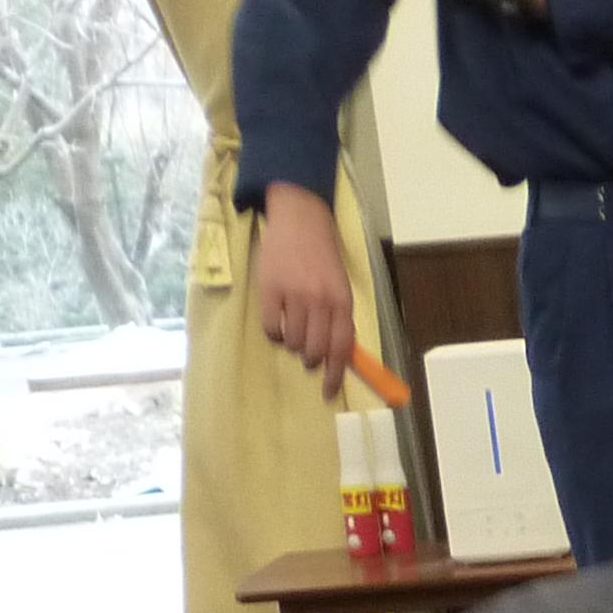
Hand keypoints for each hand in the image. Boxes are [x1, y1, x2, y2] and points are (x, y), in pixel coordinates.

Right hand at [249, 180, 353, 396]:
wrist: (300, 219)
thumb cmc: (323, 255)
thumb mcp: (340, 285)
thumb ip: (339, 316)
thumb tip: (338, 354)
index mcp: (342, 301)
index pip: (341, 347)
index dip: (335, 374)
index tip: (328, 392)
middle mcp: (320, 300)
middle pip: (315, 350)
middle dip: (311, 359)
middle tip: (307, 352)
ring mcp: (294, 295)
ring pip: (293, 342)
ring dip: (293, 343)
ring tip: (292, 328)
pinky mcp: (270, 289)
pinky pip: (270, 328)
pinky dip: (274, 333)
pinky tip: (277, 322)